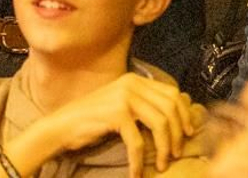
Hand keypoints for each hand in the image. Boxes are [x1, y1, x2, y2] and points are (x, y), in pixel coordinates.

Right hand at [32, 73, 200, 176]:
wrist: (60, 126)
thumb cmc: (92, 120)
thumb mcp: (122, 104)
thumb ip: (144, 103)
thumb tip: (176, 114)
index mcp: (137, 80)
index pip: (172, 94)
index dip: (184, 114)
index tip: (187, 133)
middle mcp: (133, 84)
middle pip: (170, 108)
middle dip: (177, 132)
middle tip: (175, 152)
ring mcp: (125, 98)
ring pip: (160, 124)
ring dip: (163, 147)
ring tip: (163, 163)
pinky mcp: (116, 115)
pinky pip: (137, 141)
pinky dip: (138, 159)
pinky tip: (136, 172)